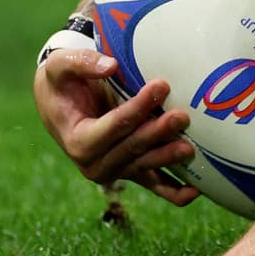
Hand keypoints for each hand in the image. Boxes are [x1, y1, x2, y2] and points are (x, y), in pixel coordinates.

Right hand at [34, 49, 198, 205]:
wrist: (63, 104)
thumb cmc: (63, 83)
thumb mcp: (59, 67)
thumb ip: (81, 63)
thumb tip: (111, 66)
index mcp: (77, 139)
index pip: (113, 126)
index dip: (137, 108)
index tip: (160, 86)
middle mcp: (94, 163)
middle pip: (132, 148)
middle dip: (157, 133)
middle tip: (182, 117)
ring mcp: (115, 170)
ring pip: (145, 166)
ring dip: (167, 158)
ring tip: (189, 148)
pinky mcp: (131, 171)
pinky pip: (154, 185)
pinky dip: (174, 191)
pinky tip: (195, 192)